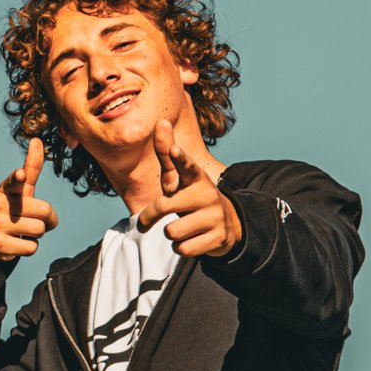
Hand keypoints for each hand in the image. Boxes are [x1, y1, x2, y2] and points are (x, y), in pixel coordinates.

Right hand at [0, 138, 58, 262]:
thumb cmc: (10, 210)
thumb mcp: (19, 190)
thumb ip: (31, 168)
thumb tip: (37, 140)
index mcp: (5, 189)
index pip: (13, 180)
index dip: (19, 177)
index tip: (21, 175)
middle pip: (44, 211)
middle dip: (46, 219)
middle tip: (32, 220)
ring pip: (40, 230)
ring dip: (38, 234)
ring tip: (22, 231)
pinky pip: (32, 248)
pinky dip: (30, 248)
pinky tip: (17, 243)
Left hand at [136, 120, 241, 258]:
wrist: (227, 224)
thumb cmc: (191, 196)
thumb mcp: (179, 178)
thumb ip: (167, 154)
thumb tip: (161, 121)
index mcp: (196, 177)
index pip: (186, 165)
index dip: (179, 158)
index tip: (175, 150)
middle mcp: (207, 194)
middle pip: (165, 207)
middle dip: (150, 217)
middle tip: (144, 223)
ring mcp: (215, 216)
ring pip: (172, 231)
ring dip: (170, 233)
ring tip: (181, 228)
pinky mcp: (218, 238)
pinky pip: (183, 249)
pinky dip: (181, 248)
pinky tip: (191, 240)